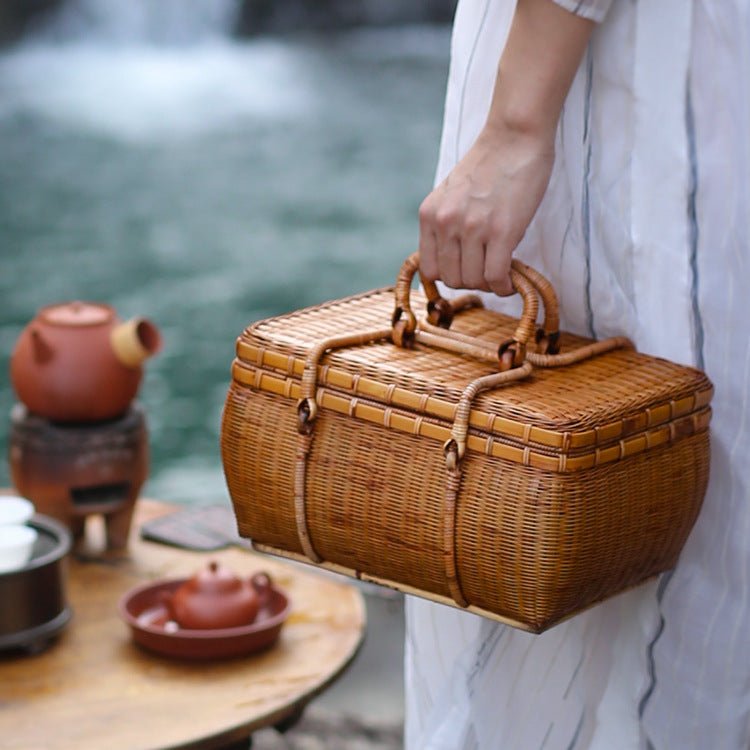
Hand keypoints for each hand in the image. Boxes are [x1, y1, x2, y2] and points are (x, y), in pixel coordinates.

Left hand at [418, 0, 593, 296]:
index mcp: (429, 215)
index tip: (468, 270)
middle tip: (489, 271)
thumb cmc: (489, 165)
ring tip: (502, 272)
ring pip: (474, 281)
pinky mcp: (501, 231)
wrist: (514, 136)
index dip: (450, 276)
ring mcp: (472, 228)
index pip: (430, 270)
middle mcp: (445, 223)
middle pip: (452, 279)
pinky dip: (504, 285)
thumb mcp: (451, 195)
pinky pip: (496, 276)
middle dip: (472, 282)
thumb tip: (455, 262)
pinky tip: (512, 281)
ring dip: (490, 284)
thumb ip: (446, 224)